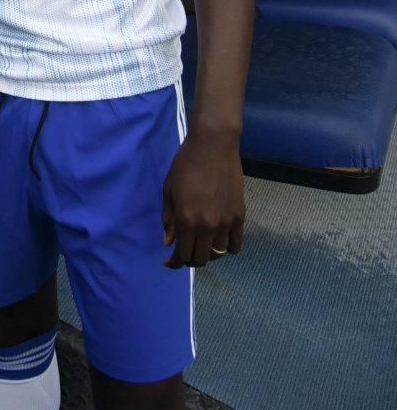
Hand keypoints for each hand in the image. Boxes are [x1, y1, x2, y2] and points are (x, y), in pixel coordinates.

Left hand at [162, 132, 244, 267]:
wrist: (213, 145)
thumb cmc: (186, 164)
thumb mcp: (169, 189)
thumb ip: (169, 218)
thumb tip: (168, 242)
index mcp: (187, 220)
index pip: (182, 255)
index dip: (174, 263)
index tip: (169, 262)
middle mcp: (208, 226)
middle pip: (201, 259)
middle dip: (190, 259)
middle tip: (185, 250)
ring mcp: (226, 223)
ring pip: (218, 254)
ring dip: (208, 253)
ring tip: (202, 244)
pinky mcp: (240, 216)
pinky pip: (235, 244)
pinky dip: (228, 248)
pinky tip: (221, 241)